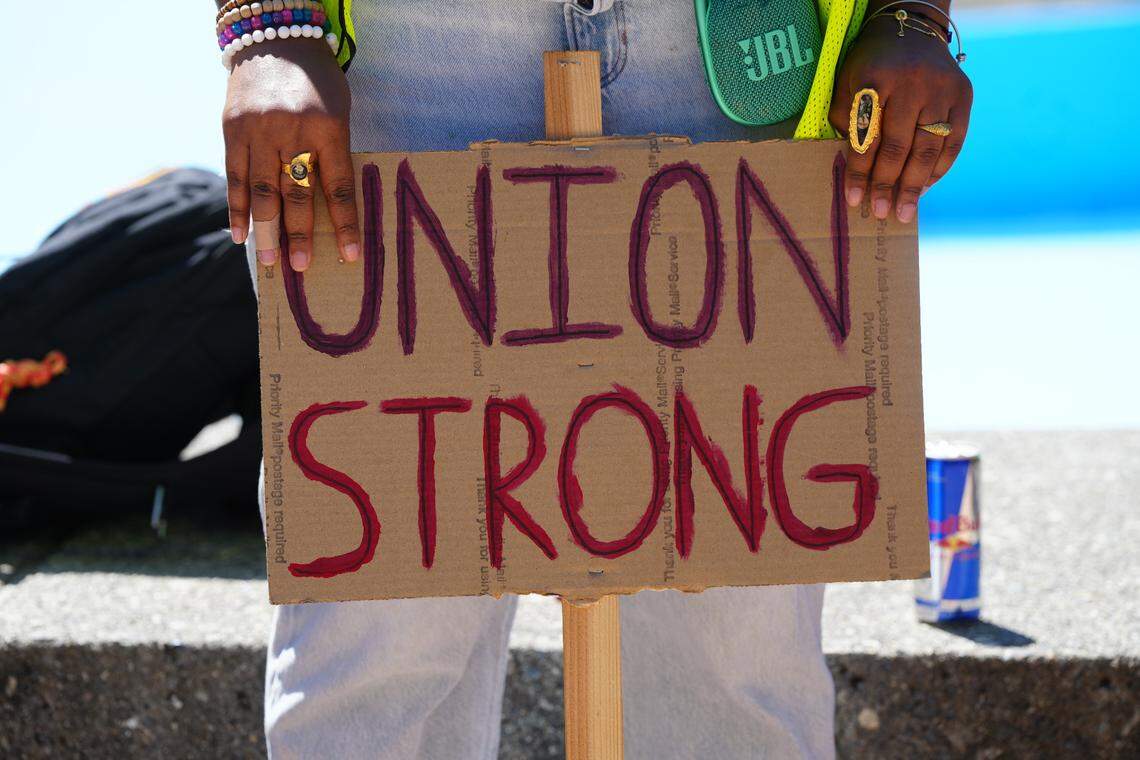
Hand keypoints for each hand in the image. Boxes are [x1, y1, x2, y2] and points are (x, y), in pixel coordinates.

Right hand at [223, 38, 357, 270]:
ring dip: (266, 229)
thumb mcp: (338, 112)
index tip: (349, 254)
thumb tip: (329, 207)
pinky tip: (240, 234)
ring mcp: (258, 130)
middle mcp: (291, 130)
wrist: (275, 38)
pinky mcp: (232, 130)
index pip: (338, 186)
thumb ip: (334, 154)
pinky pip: (235, 177)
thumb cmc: (317, 83)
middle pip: (296, 192)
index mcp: (328, 128)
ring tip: (271, 260)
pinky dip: (237, 208)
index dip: (345, 223)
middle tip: (300, 266)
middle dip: (299, 234)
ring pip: (262, 190)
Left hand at [829, 14, 972, 223]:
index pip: (868, 136)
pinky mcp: (963, 96)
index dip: (860, 171)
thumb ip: (847, 122)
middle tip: (880, 212)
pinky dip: (939, 169)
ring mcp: (942, 90)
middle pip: (900, 146)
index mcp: (877, 79)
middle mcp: (914, 84)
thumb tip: (851, 171)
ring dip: (915, 185)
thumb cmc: (871, 65)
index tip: (854, 200)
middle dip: (888, 184)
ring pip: (929, 148)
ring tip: (904, 211)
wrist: (912, 31)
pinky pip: (954, 142)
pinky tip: (924, 188)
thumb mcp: (847, 84)